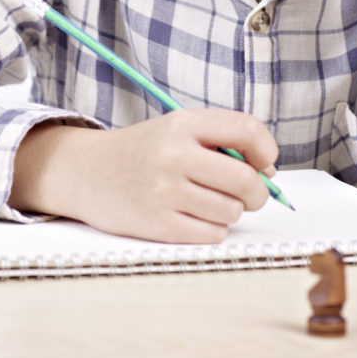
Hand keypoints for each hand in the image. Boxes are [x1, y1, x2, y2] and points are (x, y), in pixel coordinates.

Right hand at [10, 111, 278, 243]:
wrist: (87, 172)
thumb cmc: (143, 152)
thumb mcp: (176, 130)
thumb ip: (221, 142)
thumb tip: (269, 174)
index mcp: (182, 124)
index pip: (248, 130)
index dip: (267, 150)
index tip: (264, 163)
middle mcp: (173, 155)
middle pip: (246, 180)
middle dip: (257, 192)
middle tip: (248, 194)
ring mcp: (164, 191)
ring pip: (232, 211)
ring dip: (229, 211)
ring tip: (207, 202)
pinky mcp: (157, 224)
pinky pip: (212, 234)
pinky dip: (211, 229)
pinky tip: (192, 216)